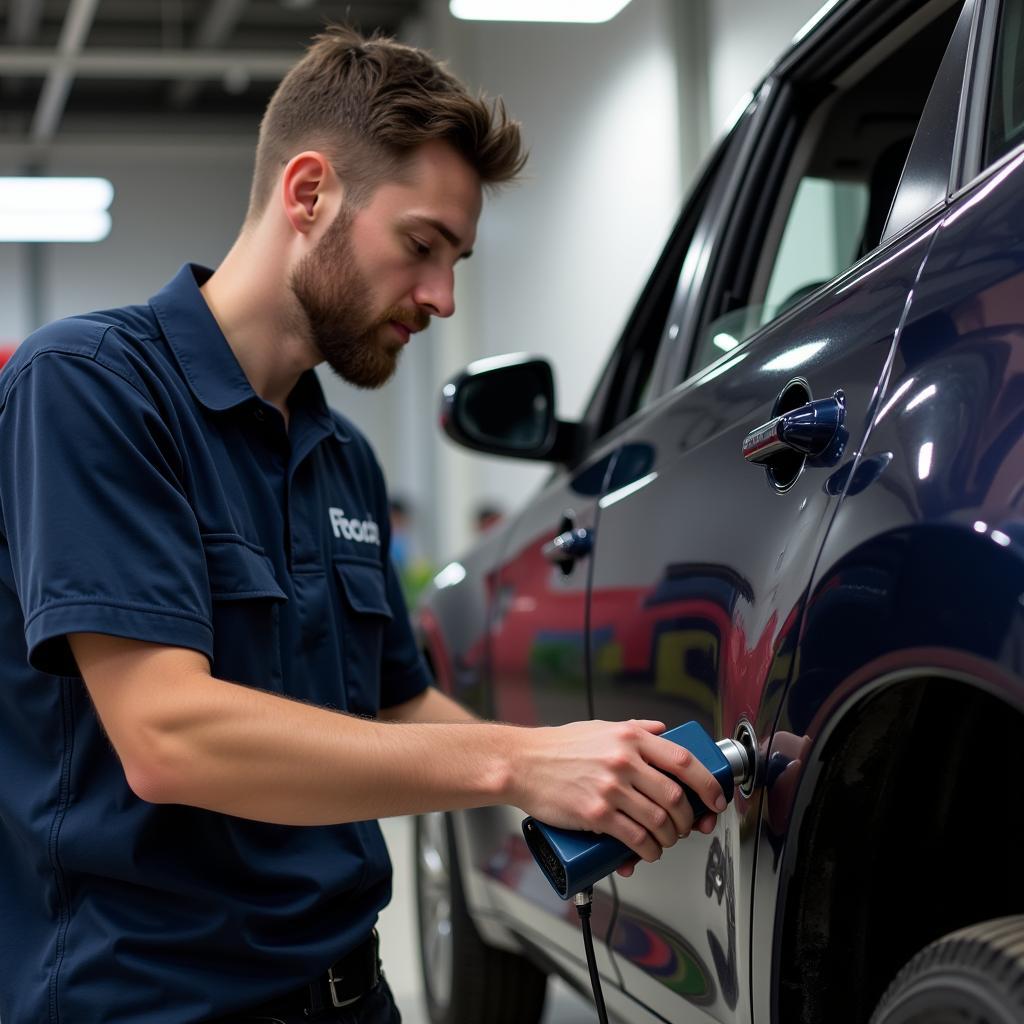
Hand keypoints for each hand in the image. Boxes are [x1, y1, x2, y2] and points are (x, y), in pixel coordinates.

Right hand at [511, 719, 726, 866]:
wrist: (521, 763)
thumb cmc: (558, 746)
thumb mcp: (601, 728)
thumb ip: (635, 729)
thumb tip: (663, 731)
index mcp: (630, 738)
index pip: (683, 760)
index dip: (707, 784)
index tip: (714, 798)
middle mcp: (624, 761)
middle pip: (675, 796)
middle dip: (687, 819)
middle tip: (684, 827)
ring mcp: (611, 788)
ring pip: (660, 822)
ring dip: (669, 839)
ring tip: (664, 841)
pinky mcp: (596, 814)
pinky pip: (635, 839)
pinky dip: (648, 852)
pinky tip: (646, 853)